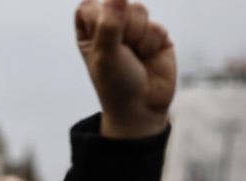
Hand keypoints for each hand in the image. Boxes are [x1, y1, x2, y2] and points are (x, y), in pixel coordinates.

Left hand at [75, 0, 175, 138]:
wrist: (142, 106)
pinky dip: (151, 43)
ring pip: (139, 10)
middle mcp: (111, 26)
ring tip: (134, 55)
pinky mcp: (156, 35)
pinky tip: (147, 57)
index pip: (89, 6)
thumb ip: (110, 24)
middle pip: (117, 3)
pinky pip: (156, 26)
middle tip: (120, 51)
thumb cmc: (115, 82)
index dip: (99, 18)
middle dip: (121, 27)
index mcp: (89, 31)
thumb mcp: (106, 54)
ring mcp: (135, 29)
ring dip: (137, 35)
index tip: (102, 38)